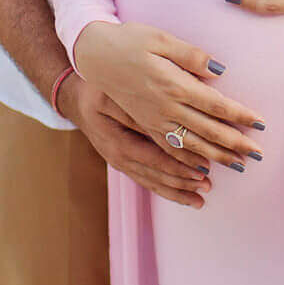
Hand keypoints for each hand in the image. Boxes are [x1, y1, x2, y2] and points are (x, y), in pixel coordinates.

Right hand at [58, 75, 212, 207]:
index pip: (153, 156)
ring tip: (202, 195)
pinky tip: (186, 197)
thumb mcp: (113, 92)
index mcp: (116, 140)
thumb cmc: (95, 87)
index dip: (179, 163)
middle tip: (208, 183)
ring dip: (177, 190)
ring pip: (152, 181)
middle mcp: (117, 157)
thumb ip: (138, 108)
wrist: (75, 97)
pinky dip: (166, 189)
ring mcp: (119, 162)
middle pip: (155, 174)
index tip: (202, 165)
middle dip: (183, 181)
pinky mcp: (123, 163)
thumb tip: (168, 117)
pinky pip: (146, 180)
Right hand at [73, 21, 266, 171]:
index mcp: (173, 84)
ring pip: (191, 146)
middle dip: (236, 143)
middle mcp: (165, 108)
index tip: (260, 123)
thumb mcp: (160, 38)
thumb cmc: (129, 41)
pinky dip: (187, 163)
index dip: (239, 115)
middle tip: (259, 153)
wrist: (94, 57)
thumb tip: (219, 70)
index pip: (215, 105)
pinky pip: (169, 151)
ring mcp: (154, 121)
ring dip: (217, 157)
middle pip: (208, 131)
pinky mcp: (145, 127)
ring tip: (239, 165)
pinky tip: (201, 171)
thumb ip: (191, 55)